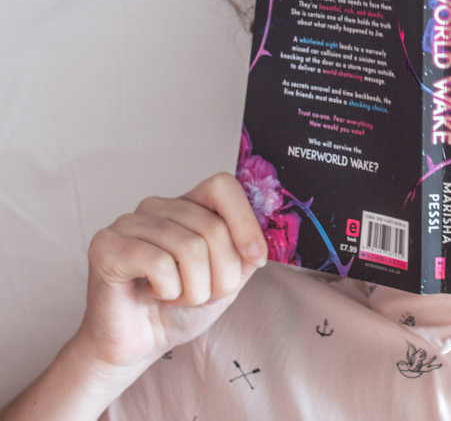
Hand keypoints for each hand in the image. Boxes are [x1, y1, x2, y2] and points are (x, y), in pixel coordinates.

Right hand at [74, 173, 266, 373]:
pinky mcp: (106, 246)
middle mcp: (156, 206)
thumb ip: (245, 253)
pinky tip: (155, 295)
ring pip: (190, 248)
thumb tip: (262, 240)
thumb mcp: (226, 280)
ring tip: (178, 298)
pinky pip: (159, 263)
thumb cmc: (179, 311)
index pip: (223, 186)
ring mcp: (128, 222)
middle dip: (222, 276)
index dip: (245, 222)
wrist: (137, 346)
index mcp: (187, 205)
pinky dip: (169, 291)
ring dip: (195, 289)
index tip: (256, 259)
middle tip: (204, 297)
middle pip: (213, 228)